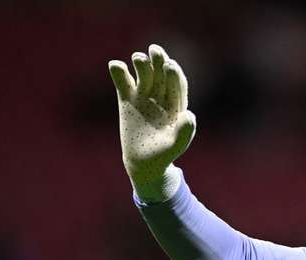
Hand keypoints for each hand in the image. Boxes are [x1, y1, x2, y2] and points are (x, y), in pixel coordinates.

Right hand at [108, 44, 195, 190]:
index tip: (169, 65)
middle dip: (159, 61)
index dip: (174, 74)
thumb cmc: (164, 154)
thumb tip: (189, 115)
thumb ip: (185, 131)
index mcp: (176, 104)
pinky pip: (123, 82)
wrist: (144, 163)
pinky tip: (116, 65)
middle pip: (161, 74)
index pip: (177, 84)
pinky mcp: (126, 99)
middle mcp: (161, 97)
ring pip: (144, 74)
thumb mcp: (176, 145)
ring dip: (142, 64)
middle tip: (155, 50)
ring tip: (138, 58)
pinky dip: (119, 72)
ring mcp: (144, 96)